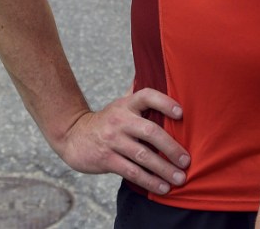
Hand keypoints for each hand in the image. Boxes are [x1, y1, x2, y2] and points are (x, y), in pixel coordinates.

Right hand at [58, 88, 190, 194]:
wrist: (73, 136)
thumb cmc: (106, 121)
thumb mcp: (120, 104)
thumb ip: (138, 94)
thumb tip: (156, 72)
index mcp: (126, 105)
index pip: (147, 96)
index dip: (164, 102)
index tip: (181, 113)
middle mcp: (120, 120)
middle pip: (150, 131)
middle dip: (171, 147)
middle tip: (186, 161)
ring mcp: (112, 140)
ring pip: (142, 156)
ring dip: (163, 169)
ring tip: (180, 179)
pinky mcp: (106, 159)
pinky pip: (131, 172)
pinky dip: (149, 181)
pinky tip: (162, 188)